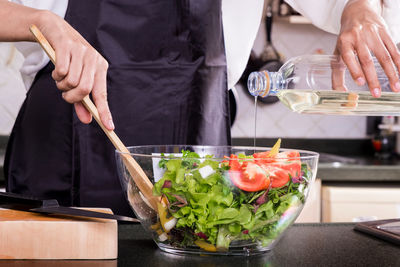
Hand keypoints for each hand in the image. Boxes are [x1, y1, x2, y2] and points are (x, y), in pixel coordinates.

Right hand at [38, 11, 113, 129]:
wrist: (54, 30)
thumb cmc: (68, 59)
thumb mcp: (77, 78)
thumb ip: (82, 100)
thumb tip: (87, 120)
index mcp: (101, 67)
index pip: (102, 94)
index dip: (105, 111)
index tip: (108, 127)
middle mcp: (94, 59)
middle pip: (85, 89)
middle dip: (72, 97)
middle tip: (66, 95)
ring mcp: (81, 51)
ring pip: (71, 81)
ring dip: (61, 85)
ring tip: (60, 78)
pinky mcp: (66, 45)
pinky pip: (61, 70)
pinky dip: (56, 74)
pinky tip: (57, 69)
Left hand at [333, 0, 399, 96]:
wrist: (357, 12)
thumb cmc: (346, 38)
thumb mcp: (337, 52)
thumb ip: (336, 73)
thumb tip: (339, 92)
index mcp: (344, 41)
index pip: (348, 57)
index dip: (354, 70)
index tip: (360, 82)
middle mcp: (358, 37)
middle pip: (366, 60)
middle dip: (372, 79)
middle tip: (376, 94)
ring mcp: (373, 34)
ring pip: (384, 56)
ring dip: (391, 74)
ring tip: (395, 87)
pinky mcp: (385, 32)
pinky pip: (394, 50)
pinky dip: (399, 63)